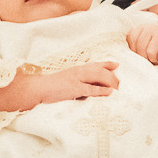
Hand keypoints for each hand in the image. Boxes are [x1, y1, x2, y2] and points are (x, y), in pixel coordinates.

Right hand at [0, 62, 118, 113]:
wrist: (37, 88)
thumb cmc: (50, 87)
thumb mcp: (65, 80)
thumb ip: (76, 81)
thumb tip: (86, 88)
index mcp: (76, 69)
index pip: (95, 64)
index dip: (107, 64)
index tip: (117, 65)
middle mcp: (78, 71)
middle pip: (101, 70)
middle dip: (112, 76)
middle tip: (120, 83)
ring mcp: (76, 79)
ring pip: (99, 77)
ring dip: (110, 82)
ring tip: (118, 89)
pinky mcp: (74, 89)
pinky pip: (91, 89)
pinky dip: (102, 90)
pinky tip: (109, 93)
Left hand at [124, 22, 157, 80]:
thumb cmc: (155, 53)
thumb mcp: (141, 48)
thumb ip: (131, 48)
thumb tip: (120, 56)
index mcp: (141, 28)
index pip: (131, 41)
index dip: (136, 52)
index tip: (142, 53)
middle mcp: (151, 27)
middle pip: (140, 48)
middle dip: (146, 57)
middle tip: (152, 56)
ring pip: (150, 53)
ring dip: (155, 59)